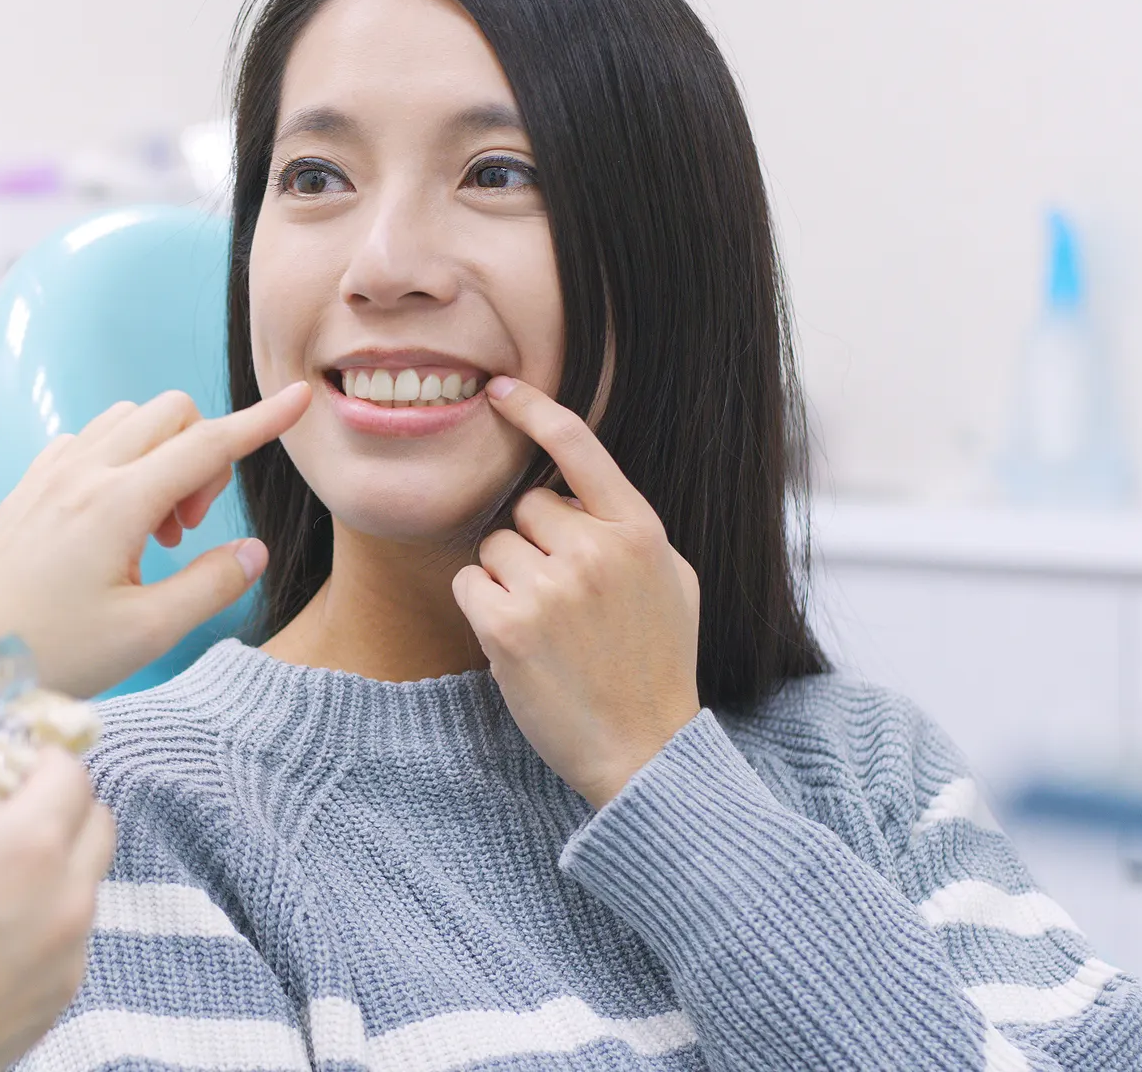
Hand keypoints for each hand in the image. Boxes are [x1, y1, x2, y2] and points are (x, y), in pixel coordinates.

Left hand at [0, 382, 311, 697]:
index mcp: (116, 504)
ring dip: (161, 457)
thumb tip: (253, 552)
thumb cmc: (49, 655)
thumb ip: (210, 584)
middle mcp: (81, 474)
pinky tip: (113, 525)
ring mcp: (49, 475)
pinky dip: (120, 463)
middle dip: (203, 457)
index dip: (262, 422)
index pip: (209, 444)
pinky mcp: (28, 488)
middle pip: (171, 414)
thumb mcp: (147, 633)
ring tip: (152, 532)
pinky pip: (90, 442)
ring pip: (129, 421)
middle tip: (187, 531)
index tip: (299, 400)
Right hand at [0, 705, 113, 1071]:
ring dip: (55, 865)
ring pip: (87, 886)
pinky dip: (44, 921)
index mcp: (28, 848)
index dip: (37, 758)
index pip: (71, 773)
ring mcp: (68, 959)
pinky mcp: (55, 1005)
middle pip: (96, 824)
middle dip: (59, 805)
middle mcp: (66, 901)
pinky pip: (70, 942)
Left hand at [451, 377, 701, 806]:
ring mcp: (551, 587)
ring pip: (493, 548)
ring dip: (507, 581)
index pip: (579, 448)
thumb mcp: (672, 582)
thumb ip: (630, 530)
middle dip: (532, 545)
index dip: (534, 411)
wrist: (644, 751)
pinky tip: (519, 644)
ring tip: (548, 629)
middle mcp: (596, 550)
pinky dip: (483, 610)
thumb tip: (585, 493)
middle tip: (563, 601)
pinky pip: (470, 584)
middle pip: (525, 509)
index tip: (499, 390)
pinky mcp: (508, 625)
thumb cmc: (658, 666)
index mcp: (640, 532)